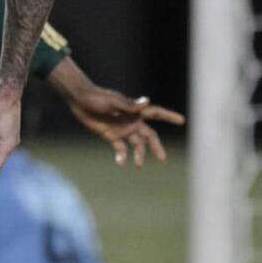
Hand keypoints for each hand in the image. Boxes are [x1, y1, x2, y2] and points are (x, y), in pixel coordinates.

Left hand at [47, 59, 183, 165]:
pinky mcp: (110, 135)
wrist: (79, 100)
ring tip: (137, 164)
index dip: (169, 116)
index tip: (182, 120)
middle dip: (156, 147)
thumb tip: (147, 102)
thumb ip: (129, 105)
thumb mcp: (113, 102)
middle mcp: (131, 121)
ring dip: (139, 154)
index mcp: (135, 111)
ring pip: (136, 145)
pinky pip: (120, 148)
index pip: (156, 113)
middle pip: (149, 136)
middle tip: (163, 159)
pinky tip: (120, 162)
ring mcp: (122, 129)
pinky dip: (121, 156)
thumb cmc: (97, 98)